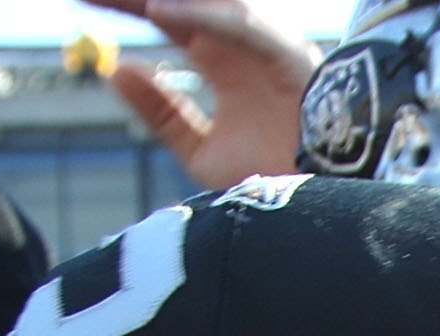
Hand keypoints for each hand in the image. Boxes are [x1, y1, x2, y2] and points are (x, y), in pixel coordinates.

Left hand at [91, 0, 315, 190]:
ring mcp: (265, 46)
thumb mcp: (201, 151)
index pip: (166, 15)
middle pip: (183, 2)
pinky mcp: (289, 54)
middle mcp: (242, 45)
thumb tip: (117, 71)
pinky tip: (159, 11)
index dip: (123, 3)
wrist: (322, 209)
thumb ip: (161, 113)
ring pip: (213, 3)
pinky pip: (242, 26)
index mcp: (222, 61)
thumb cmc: (274, 179)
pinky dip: (202, 14)